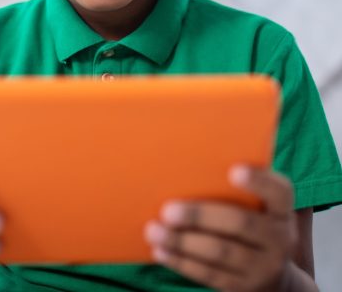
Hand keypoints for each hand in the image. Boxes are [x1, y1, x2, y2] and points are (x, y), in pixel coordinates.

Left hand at [144, 166, 297, 291]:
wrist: (271, 273)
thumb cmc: (248, 218)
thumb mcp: (253, 203)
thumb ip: (228, 184)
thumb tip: (186, 155)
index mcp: (280, 209)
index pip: (278, 192)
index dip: (258, 181)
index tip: (233, 170)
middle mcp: (278, 238)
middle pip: (239, 223)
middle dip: (200, 216)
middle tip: (168, 210)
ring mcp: (262, 267)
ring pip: (220, 253)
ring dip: (182, 242)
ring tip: (154, 230)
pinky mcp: (242, 286)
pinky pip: (210, 275)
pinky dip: (182, 262)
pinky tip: (161, 250)